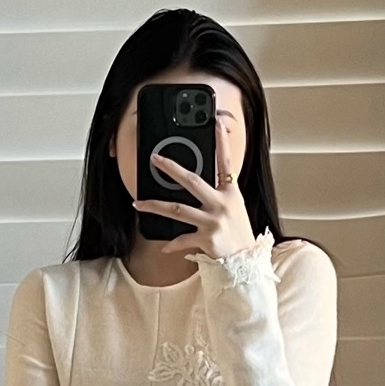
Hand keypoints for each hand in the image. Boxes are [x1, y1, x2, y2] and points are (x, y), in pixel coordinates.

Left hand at [135, 129, 256, 259]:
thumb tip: (200, 184)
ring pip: (177, 209)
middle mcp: (221, 204)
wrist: (245, 260)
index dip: (222, 143)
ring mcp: (212, 221)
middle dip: (171, 168)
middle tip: (155, 159)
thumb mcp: (236, 208)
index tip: (217, 125)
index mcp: (231, 194)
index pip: (226, 163)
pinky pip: (182, 239)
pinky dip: (172, 243)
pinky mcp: (205, 239)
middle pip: (192, 181)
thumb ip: (221, 193)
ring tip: (138, 203)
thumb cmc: (239, 233)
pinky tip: (164, 245)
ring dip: (155, 206)